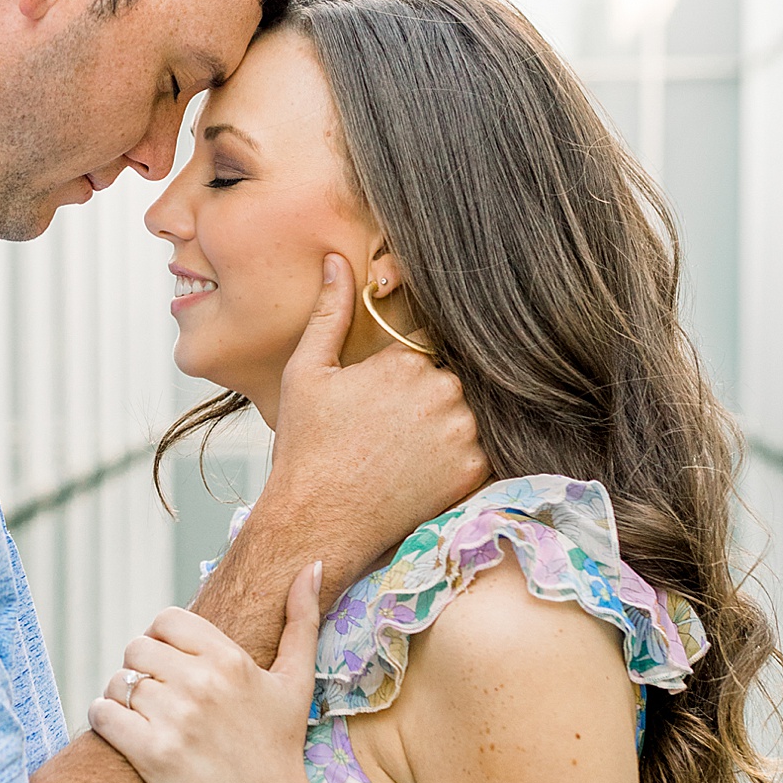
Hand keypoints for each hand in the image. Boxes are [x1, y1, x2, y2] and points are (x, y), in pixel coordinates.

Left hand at [90, 564, 324, 782]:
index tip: (172, 664)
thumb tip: (312, 565)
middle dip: (141, 668)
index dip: (162, 639)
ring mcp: (175, 720)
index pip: (166, 620)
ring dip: (122, 695)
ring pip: (118, 681)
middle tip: (157, 693)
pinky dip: (105, 718)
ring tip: (142, 715)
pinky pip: (103, 714)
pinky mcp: (151, 754)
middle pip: (136, 648)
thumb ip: (302, 619)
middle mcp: (201, 684)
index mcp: (230, 660)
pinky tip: (124, 730)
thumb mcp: (297, 680)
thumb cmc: (280, 746)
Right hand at [262, 256, 485, 608]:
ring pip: (464, 417)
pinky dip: (454, 463)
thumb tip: (337, 260)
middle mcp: (443, 391)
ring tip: (399, 458)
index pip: (422, 355)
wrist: (317, 521)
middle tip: (385, 438)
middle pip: (448, 385)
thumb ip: (331, 312)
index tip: (376, 409)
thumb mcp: (308, 372)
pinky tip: (417, 476)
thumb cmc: (306, 448)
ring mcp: (462, 433)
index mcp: (406, 361)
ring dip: (443, 431)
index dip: (398, 383)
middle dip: (424, 404)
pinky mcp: (473, 471)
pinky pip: (476, 453)